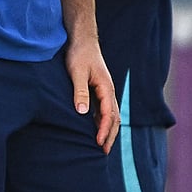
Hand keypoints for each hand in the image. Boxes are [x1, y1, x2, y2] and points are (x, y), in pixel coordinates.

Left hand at [65, 37, 118, 153]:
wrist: (81, 39)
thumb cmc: (78, 54)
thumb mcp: (77, 72)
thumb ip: (80, 91)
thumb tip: (82, 113)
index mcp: (106, 88)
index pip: (108, 114)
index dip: (104, 130)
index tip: (99, 143)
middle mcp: (108, 91)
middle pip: (114, 118)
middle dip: (110, 135)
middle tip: (103, 152)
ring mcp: (104, 91)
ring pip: (110, 115)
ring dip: (108, 130)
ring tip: (101, 145)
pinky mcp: (98, 89)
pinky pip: (103, 109)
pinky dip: (102, 121)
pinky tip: (93, 129)